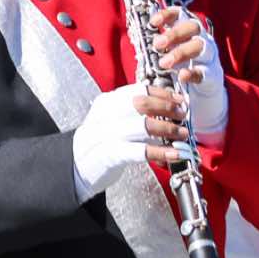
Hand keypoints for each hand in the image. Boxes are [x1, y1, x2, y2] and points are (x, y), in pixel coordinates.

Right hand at [73, 83, 186, 199]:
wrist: (75, 167)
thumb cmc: (102, 142)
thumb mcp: (114, 120)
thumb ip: (136, 112)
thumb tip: (172, 106)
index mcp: (107, 102)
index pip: (139, 90)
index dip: (164, 94)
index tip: (181, 99)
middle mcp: (105, 115)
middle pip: (141, 103)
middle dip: (167, 107)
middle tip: (183, 115)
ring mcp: (106, 134)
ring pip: (142, 125)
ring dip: (168, 129)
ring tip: (183, 134)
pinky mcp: (109, 155)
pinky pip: (139, 151)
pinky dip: (161, 152)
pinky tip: (175, 154)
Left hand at [152, 4, 227, 137]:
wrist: (203, 94)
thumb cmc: (182, 69)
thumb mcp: (169, 55)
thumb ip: (158, 47)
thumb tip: (137, 37)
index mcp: (189, 33)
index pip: (181, 15)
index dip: (168, 15)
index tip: (153, 23)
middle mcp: (201, 40)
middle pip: (193, 26)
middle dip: (174, 33)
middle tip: (157, 45)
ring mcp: (209, 57)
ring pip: (201, 45)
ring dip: (181, 52)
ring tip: (164, 63)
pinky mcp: (212, 75)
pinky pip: (205, 71)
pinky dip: (193, 72)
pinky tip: (182, 76)